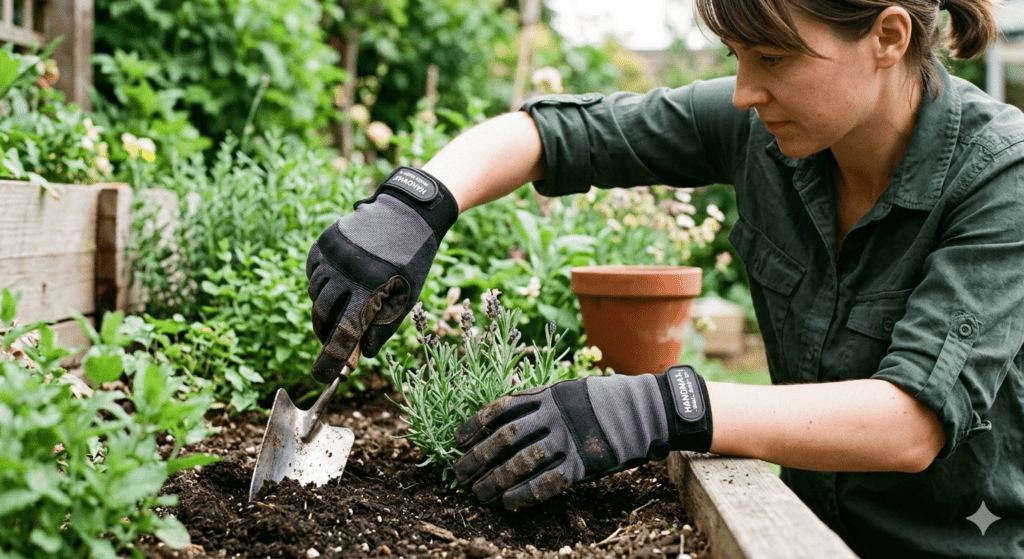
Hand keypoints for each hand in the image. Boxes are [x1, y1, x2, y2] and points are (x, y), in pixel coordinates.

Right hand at [306, 167, 457, 381]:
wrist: (406, 215)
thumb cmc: (410, 264)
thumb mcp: (405, 299)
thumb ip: (381, 329)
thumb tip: (359, 356)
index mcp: (371, 291)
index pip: (342, 337)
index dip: (329, 361)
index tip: (322, 377)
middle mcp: (346, 274)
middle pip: (323, 318)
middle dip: (326, 334)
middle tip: (337, 340)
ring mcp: (331, 257)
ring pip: (315, 296)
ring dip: (326, 307)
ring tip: (345, 303)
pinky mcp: (323, 245)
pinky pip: (313, 275)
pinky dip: (323, 284)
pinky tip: (341, 279)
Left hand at [453, 366, 712, 509]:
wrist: (647, 410)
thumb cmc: (605, 402)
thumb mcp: (569, 391)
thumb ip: (540, 401)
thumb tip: (504, 418)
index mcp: (548, 394)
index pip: (501, 408)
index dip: (475, 425)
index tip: (457, 441)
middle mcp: (554, 415)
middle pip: (505, 438)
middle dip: (478, 458)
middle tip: (460, 475)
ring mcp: (569, 438)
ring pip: (522, 462)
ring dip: (496, 480)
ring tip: (479, 494)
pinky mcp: (585, 463)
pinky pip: (549, 481)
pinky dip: (525, 494)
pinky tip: (508, 503)